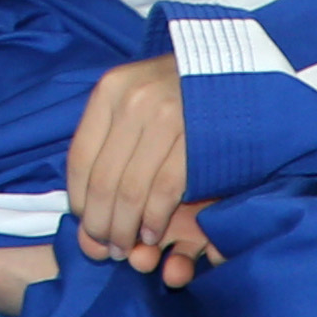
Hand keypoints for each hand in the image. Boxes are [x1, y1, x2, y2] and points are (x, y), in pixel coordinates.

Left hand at [67, 56, 211, 281]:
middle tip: (105, 247)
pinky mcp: (195, 140)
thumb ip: (109, 136)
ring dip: (125, 229)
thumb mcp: (135, 93)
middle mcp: (133, 101)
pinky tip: (151, 232)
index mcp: (111, 90)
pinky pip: (164, 192)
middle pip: (104, 180)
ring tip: (126, 247)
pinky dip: (153, 220)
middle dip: (100, 224)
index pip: (80, 158)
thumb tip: (82, 202)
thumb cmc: (179, 89)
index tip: (84, 223)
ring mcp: (166, 119)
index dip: (79, 200)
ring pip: (131, 191)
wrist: (237, 69)